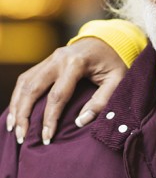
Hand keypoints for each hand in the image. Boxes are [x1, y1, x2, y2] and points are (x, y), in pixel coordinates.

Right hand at [6, 38, 127, 144]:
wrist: (110, 39)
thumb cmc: (115, 62)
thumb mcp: (117, 80)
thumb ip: (102, 101)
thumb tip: (81, 122)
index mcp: (76, 63)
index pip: (58, 96)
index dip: (50, 119)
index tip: (47, 137)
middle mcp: (58, 59)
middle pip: (33, 89)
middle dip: (25, 114)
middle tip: (22, 136)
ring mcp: (50, 58)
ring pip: (25, 83)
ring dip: (17, 106)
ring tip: (14, 128)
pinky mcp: (47, 61)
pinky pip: (27, 79)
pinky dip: (19, 96)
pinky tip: (17, 111)